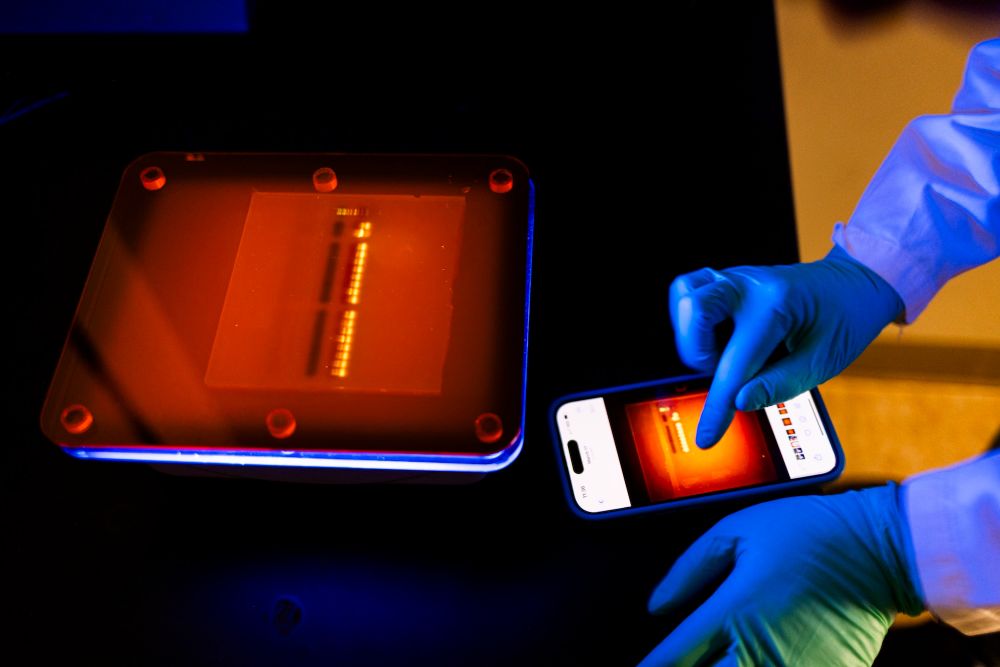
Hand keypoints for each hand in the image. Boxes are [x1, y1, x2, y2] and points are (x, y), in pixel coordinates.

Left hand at [642, 486, 923, 666]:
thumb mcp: (736, 532)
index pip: (674, 657)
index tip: (642, 665)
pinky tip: (753, 660)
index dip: (651, 665)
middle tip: (680, 664)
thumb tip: (657, 604)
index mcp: (733, 613)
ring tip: (720, 659)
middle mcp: (760, 651)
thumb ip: (689, 570)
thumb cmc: (809, 533)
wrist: (882, 549)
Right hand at [669, 246, 902, 446]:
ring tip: (718, 354)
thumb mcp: (823, 360)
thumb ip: (780, 384)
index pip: (735, 363)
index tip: (707, 436)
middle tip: (721, 371)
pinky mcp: (728, 281)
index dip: (718, 407)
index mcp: (777, 305)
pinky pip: (691, 293)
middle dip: (697, 353)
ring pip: (685, 295)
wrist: (855, 282)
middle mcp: (750, 284)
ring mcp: (736, 278)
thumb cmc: (845, 318)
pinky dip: (692, 320)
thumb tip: (739, 402)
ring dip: (691, 334)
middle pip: (694, 309)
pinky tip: (715, 338)